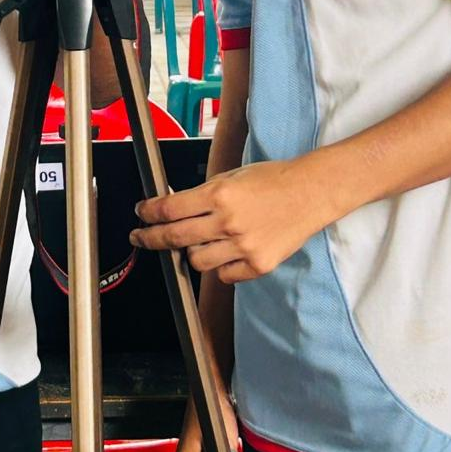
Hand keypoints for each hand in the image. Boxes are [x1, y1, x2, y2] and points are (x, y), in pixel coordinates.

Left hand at [131, 157, 334, 281]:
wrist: (310, 193)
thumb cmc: (271, 179)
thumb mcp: (230, 176)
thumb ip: (202, 194)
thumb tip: (172, 209)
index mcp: (219, 194)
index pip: (169, 209)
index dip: (148, 213)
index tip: (141, 214)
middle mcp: (228, 222)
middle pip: (174, 238)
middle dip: (150, 238)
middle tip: (140, 238)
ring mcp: (243, 247)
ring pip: (197, 262)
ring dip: (191, 252)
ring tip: (199, 242)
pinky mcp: (258, 265)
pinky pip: (224, 275)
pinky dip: (220, 266)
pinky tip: (226, 252)